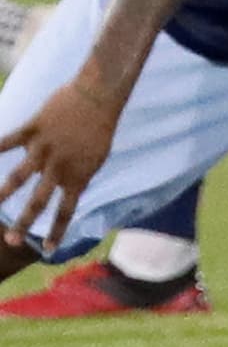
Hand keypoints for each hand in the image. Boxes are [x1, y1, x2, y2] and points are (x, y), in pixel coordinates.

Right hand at [0, 77, 118, 252]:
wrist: (98, 97)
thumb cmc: (99, 127)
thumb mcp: (95, 158)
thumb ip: (77, 174)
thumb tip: (63, 185)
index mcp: (77, 176)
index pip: (65, 211)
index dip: (57, 231)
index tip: (48, 249)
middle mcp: (58, 167)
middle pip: (38, 202)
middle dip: (23, 223)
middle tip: (11, 240)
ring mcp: (44, 149)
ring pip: (18, 176)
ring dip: (3, 193)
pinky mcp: (33, 129)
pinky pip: (9, 140)